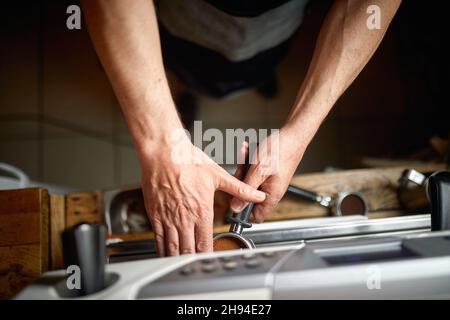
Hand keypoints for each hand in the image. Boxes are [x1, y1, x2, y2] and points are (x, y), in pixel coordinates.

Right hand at [139, 137, 265, 255]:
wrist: (163, 153)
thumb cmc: (188, 161)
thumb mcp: (218, 175)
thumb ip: (239, 189)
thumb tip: (257, 195)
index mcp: (202, 210)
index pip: (206, 242)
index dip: (209, 254)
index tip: (211, 258)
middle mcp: (185, 218)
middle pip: (189, 249)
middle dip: (193, 260)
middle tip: (196, 265)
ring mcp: (168, 218)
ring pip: (173, 248)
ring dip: (178, 258)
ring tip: (182, 264)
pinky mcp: (155, 214)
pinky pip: (158, 238)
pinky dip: (162, 249)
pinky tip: (164, 253)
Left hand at [230, 128, 304, 221]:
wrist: (292, 134)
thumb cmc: (280, 151)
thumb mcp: (258, 172)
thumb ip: (245, 190)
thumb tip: (235, 208)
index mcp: (271, 196)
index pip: (255, 216)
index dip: (242, 211)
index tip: (233, 199)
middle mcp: (271, 191)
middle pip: (248, 195)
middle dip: (241, 180)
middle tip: (240, 168)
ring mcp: (269, 181)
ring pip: (249, 180)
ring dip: (244, 166)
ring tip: (245, 152)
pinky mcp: (268, 171)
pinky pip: (253, 170)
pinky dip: (249, 159)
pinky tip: (248, 149)